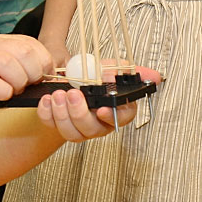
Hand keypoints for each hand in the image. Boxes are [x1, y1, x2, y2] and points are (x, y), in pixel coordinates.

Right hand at [0, 34, 51, 113]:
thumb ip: (11, 63)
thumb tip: (40, 75)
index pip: (31, 44)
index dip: (43, 61)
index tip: (41, 76)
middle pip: (25, 53)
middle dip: (34, 73)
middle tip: (27, 85)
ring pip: (10, 65)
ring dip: (19, 82)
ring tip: (13, 90)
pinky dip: (3, 92)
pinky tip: (0, 96)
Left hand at [35, 59, 160, 141]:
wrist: (69, 78)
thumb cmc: (93, 76)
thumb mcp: (112, 68)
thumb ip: (131, 72)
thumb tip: (154, 76)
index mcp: (115, 111)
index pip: (120, 119)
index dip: (112, 116)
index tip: (102, 109)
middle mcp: (98, 123)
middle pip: (91, 129)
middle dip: (80, 113)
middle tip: (73, 95)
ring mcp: (79, 128)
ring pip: (72, 133)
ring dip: (62, 114)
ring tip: (57, 95)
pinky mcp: (59, 126)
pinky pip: (52, 127)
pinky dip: (47, 115)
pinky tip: (46, 100)